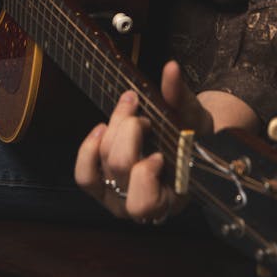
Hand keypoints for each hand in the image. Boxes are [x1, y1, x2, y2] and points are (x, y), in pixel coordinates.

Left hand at [74, 60, 257, 223]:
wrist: (182, 146)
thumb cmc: (191, 137)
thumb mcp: (192, 118)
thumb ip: (180, 96)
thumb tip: (170, 68)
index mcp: (168, 201)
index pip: (144, 202)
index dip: (146, 171)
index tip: (160, 152)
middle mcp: (138, 208)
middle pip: (120, 167)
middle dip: (130, 131)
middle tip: (145, 118)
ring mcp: (116, 198)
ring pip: (102, 162)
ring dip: (114, 128)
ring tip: (128, 110)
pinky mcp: (100, 187)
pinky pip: (84, 174)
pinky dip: (89, 147)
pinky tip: (102, 127)